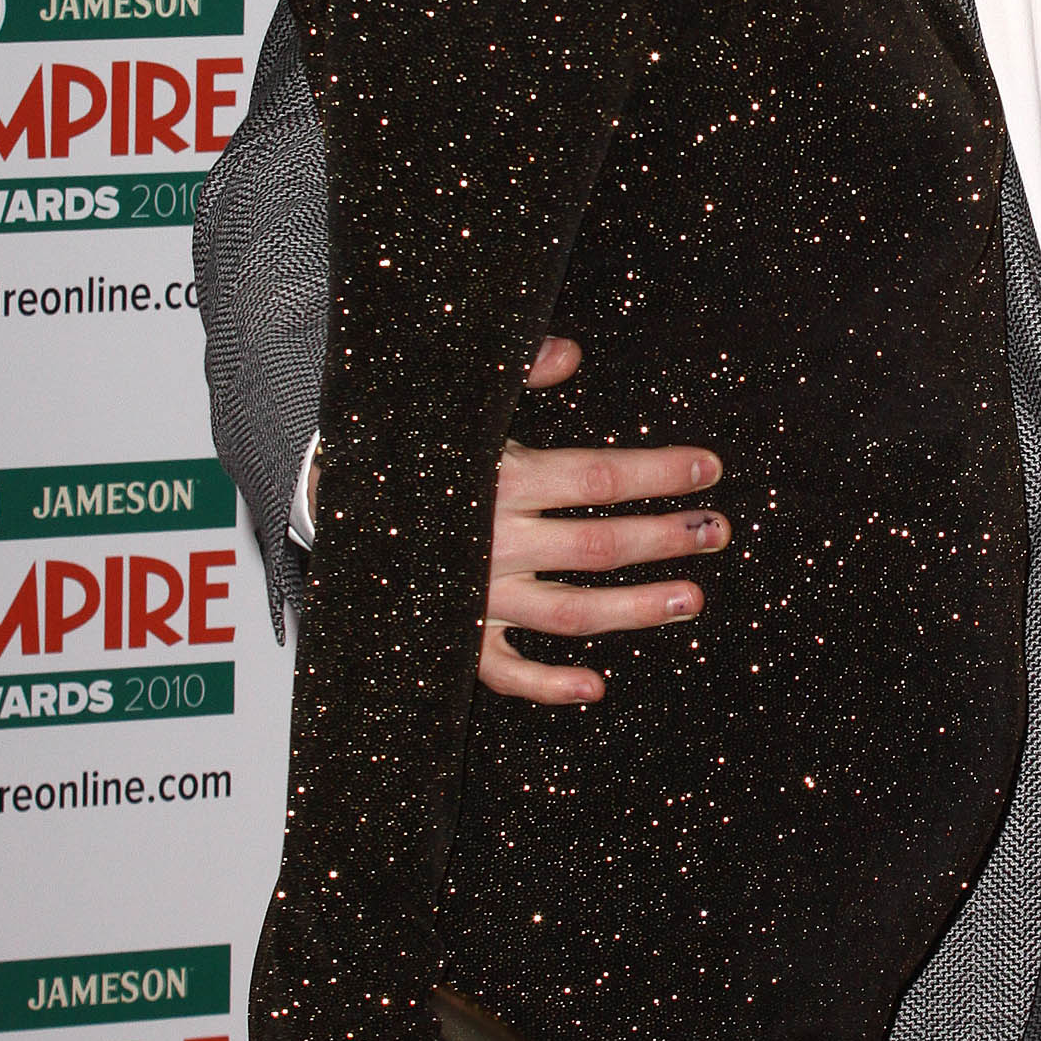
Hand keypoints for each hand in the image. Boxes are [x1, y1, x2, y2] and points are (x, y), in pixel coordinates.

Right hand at [305, 335, 727, 709]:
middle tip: (717, 531)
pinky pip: (504, 672)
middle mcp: (495, 542)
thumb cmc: (404, 445)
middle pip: (599, 545)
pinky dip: (548, 686)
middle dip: (665, 538)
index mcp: (501, 479)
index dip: (659, 474)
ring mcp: (477, 596)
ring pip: (570, 613)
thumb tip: (569, 353)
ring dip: (636, 609)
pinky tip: (595, 687)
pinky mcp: (454, 637)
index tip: (708, 470)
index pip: (599, 476)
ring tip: (693, 598)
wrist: (323, 498)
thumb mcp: (458, 400)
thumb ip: (516, 373)